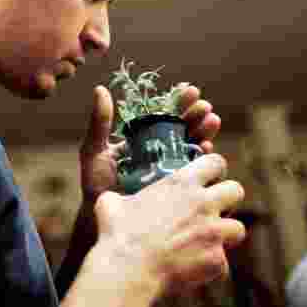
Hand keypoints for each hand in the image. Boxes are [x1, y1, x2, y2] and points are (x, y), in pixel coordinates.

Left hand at [78, 85, 221, 202]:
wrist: (101, 218)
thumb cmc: (96, 183)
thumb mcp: (94, 150)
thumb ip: (100, 122)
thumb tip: (100, 88)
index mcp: (145, 138)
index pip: (165, 115)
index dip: (179, 102)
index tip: (190, 90)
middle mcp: (161, 151)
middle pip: (184, 129)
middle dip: (196, 116)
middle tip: (205, 107)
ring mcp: (172, 170)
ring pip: (194, 147)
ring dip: (205, 133)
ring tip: (212, 122)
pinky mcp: (179, 189)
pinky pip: (196, 173)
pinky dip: (204, 160)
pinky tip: (207, 149)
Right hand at [94, 152, 246, 292]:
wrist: (128, 268)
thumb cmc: (117, 232)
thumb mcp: (110, 203)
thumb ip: (119, 196)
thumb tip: (111, 199)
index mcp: (182, 183)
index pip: (216, 162)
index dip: (214, 170)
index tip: (208, 180)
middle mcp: (203, 203)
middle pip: (236, 190)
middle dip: (228, 200)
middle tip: (212, 211)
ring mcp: (214, 231)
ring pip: (238, 228)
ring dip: (225, 236)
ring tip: (208, 243)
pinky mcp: (216, 260)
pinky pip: (224, 264)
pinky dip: (211, 267)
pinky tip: (195, 270)